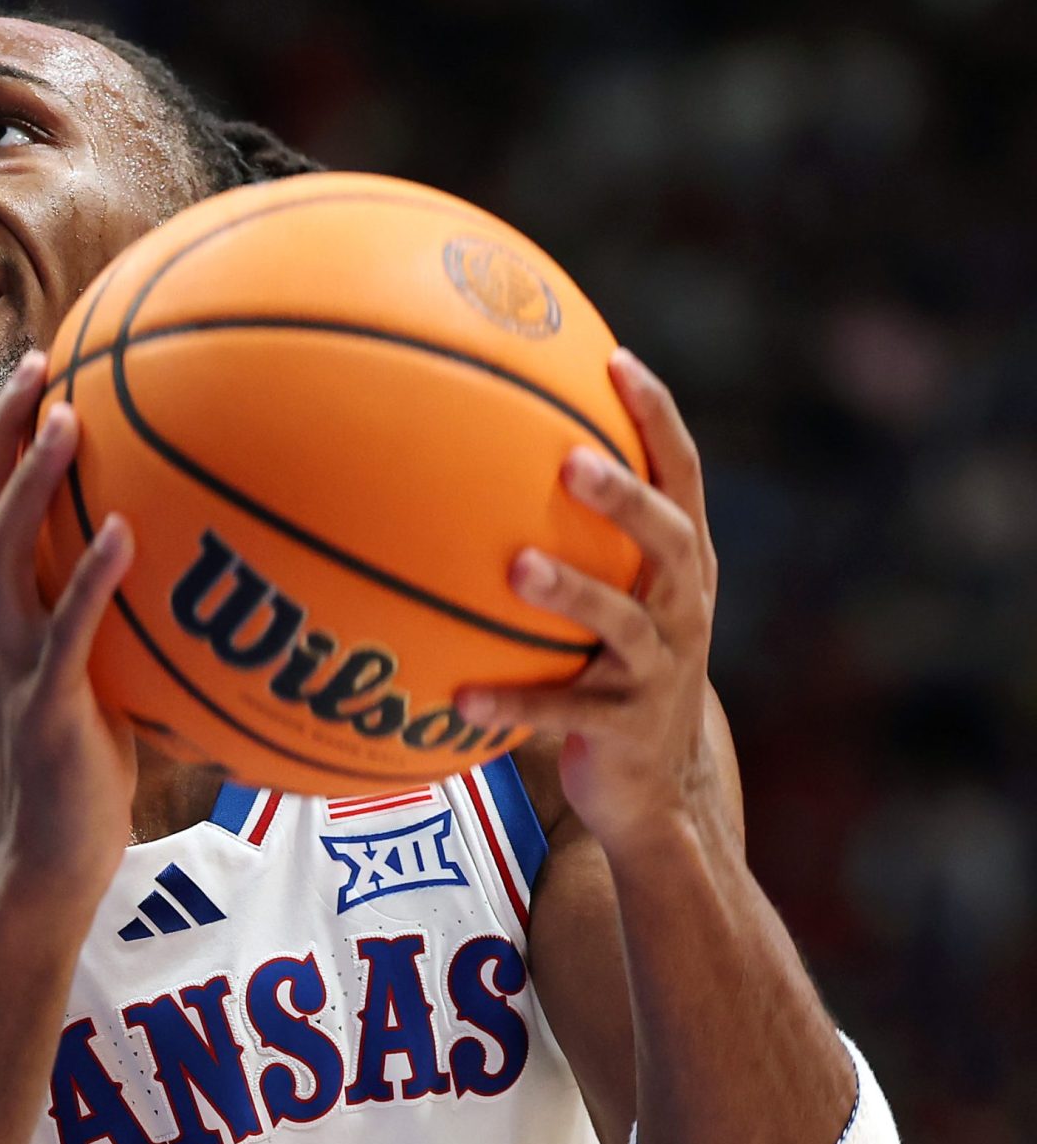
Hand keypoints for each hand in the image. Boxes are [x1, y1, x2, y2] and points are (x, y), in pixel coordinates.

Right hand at [0, 352, 138, 905]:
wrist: (43, 867)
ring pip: (0, 554)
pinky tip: (121, 533)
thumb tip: (177, 570)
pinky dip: (88, 577)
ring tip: (68, 417)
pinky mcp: (47, 706)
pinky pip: (66, 630)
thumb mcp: (83, 681)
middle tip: (39, 363)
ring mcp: (11, 666)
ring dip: (32, 481)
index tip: (36, 374)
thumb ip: (104, 624)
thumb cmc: (78, 777)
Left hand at [459, 350, 725, 858]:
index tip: (618, 360)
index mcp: (683, 563)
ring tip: (516, 566)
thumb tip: (475, 433)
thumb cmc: (613, 659)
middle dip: (625, 498)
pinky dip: (513, 704)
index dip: (658, 418)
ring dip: (571, 592)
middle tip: (570, 462)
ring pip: (622, 623)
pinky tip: (458, 698)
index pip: (684, 475)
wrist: (657, 783)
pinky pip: (564, 712)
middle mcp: (683, 607)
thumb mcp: (614, 590)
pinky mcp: (628, 728)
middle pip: (668, 538)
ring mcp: (661, 670)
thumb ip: (571, 526)